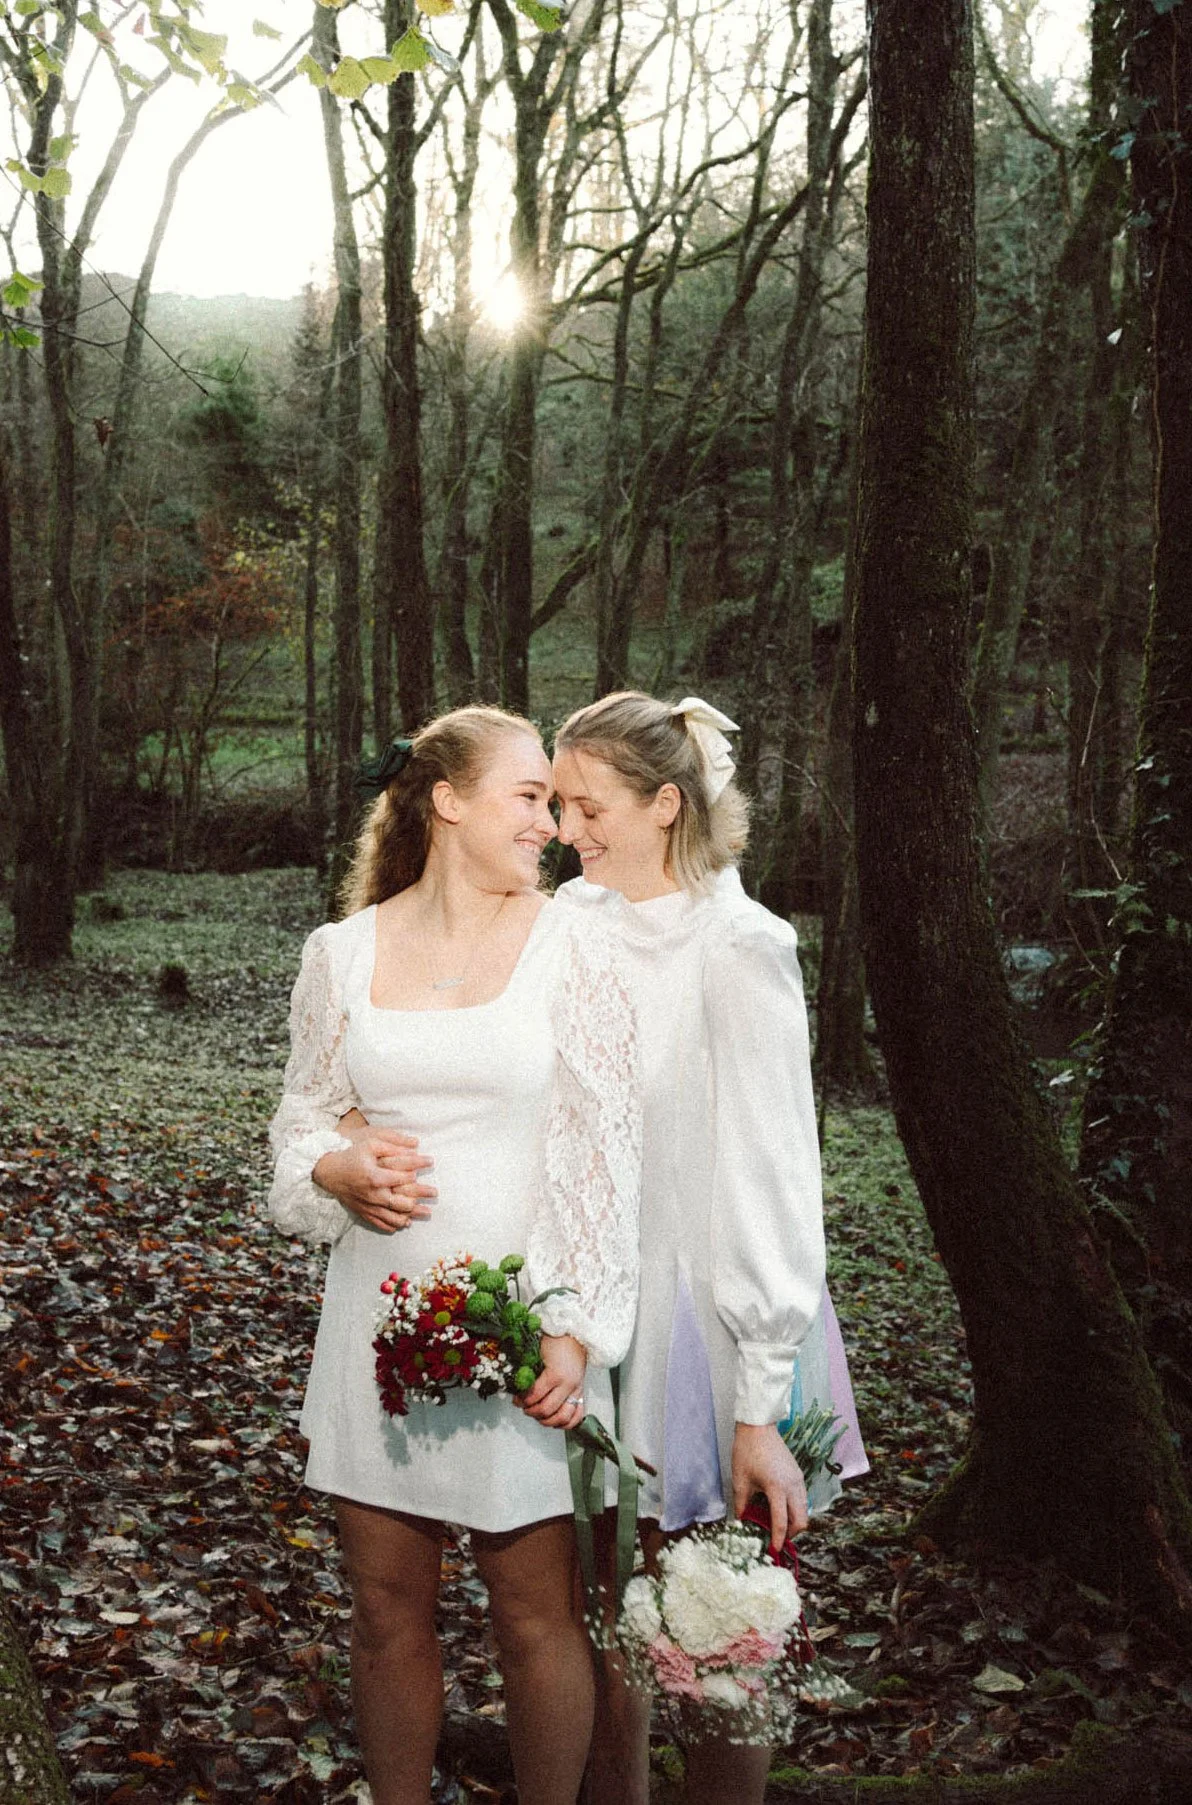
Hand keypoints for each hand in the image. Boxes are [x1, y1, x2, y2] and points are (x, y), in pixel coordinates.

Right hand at [313, 1127, 435, 1234]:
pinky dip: (393, 1225)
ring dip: (412, 1215)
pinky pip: (381, 1223)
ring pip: (394, 1217)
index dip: (419, 1167)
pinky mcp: (363, 1212)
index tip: (430, 1161)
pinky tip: (405, 1222)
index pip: (404, 1177)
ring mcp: (368, 1206)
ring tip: (426, 1212)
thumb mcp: (370, 1143)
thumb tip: (415, 1144)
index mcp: (376, 1177)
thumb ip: (393, 1144)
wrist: (329, 1172)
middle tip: (435, 1192)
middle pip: (402, 1203)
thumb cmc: (351, 1155)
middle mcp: (373, 1195)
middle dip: (421, 1197)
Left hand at [517, 1335, 587, 1429]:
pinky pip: (577, 1415)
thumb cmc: (556, 1339)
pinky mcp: (581, 1392)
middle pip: (546, 1410)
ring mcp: (576, 1390)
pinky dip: (566, 1423)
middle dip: (531, 1411)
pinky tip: (555, 1420)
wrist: (576, 1333)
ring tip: (537, 1414)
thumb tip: (516, 1385)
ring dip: (547, 1420)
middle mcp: (568, 1385)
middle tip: (524, 1407)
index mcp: (555, 1374)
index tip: (516, 1399)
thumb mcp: (537, 1352)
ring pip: (562, 1417)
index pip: (535, 1396)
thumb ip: (528, 1370)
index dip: (522, 1400)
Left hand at [731, 1423, 808, 1551]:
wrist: (758, 1427)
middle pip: (801, 1521)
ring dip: (794, 1521)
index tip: (774, 1551)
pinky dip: (794, 1509)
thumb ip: (742, 1504)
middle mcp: (792, 1485)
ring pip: (804, 1510)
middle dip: (790, 1534)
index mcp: (777, 1488)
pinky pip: (802, 1499)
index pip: (781, 1522)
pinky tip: (779, 1507)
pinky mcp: (798, 1475)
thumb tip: (741, 1523)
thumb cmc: (747, 1450)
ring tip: (776, 1524)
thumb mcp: (740, 1480)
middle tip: (776, 1538)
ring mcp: (798, 1480)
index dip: (778, 1539)